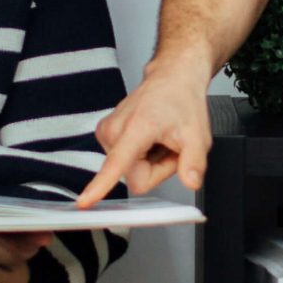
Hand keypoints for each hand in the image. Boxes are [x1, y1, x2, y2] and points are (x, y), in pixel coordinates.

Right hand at [76, 64, 210, 206]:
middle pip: (134, 176)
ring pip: (130, 170)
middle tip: (170, 146)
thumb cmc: (182, 102)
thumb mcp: (198, 135)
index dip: (101, 185)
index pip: (116, 164)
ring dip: (150, 161)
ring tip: (160, 139)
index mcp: (136, 127)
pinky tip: (151, 138)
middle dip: (157, 168)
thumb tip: (191, 181)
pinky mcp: (105, 134)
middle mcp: (115, 130)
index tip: (85, 202)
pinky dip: (142, 154)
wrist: (171, 79)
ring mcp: (107, 132)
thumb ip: (195, 162)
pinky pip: (125, 162)